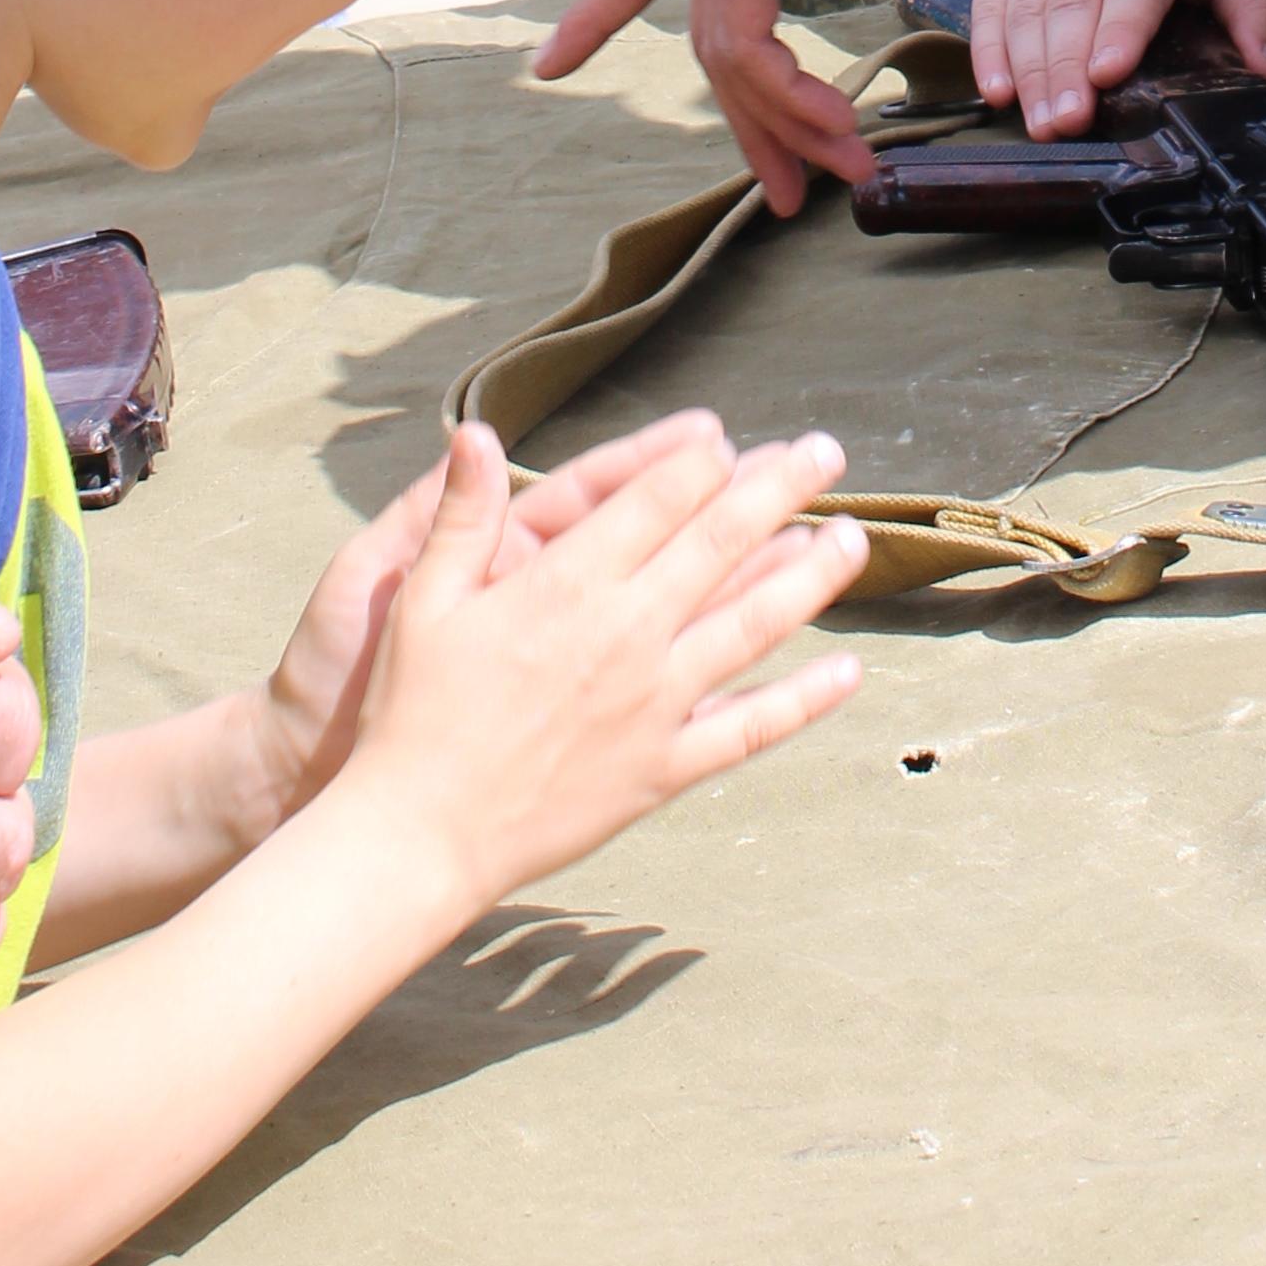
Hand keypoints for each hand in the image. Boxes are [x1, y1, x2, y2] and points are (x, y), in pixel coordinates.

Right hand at [335, 414, 864, 924]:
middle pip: (722, 543)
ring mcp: (653, 704)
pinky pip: (748, 728)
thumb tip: (476, 432)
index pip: (657, 499)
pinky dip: (803, 700)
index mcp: (569, 584)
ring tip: (853, 538)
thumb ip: (463, 513)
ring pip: (752, 625)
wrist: (421, 834)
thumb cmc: (413, 711)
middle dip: (780, 489)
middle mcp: (626, 634)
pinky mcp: (662, 768)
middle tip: (826, 451)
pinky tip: (847, 673)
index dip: (699, 462)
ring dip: (809, 577)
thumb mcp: (424, 599)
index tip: (729, 439)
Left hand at [531, 0, 979, 215]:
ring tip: (834, 165)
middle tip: (787, 187)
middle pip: (705, 32)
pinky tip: (822, 120)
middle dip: (747, 119)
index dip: (596, 13)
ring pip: (725, 48)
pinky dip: (782, 89)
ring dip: (782, 119)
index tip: (549, 64)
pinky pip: (747, 34)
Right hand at [971, 0, 1265, 133]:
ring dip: (1031, 72)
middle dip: (1068, 70)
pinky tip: (999, 91)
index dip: (1120, 29)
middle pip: (1074, 7)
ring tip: (1041, 123)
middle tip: (1070, 124)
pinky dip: (990, 51)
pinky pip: (988, 5)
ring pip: (1028, 11)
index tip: (1108, 74)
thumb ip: (1253, 7)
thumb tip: (1264, 69)